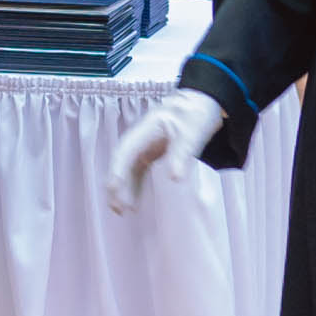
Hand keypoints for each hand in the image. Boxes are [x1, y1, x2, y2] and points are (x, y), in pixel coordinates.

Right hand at [106, 89, 225, 212]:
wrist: (201, 103)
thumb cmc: (195, 114)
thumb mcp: (192, 133)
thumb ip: (182, 154)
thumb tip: (175, 178)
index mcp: (146, 129)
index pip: (125, 151)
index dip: (117, 170)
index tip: (113, 188)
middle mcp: (139, 138)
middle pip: (121, 163)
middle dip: (116, 185)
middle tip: (119, 208)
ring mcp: (143, 146)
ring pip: (127, 170)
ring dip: (123, 189)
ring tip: (122, 212)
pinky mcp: (150, 154)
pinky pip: (137, 173)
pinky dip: (134, 187)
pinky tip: (134, 203)